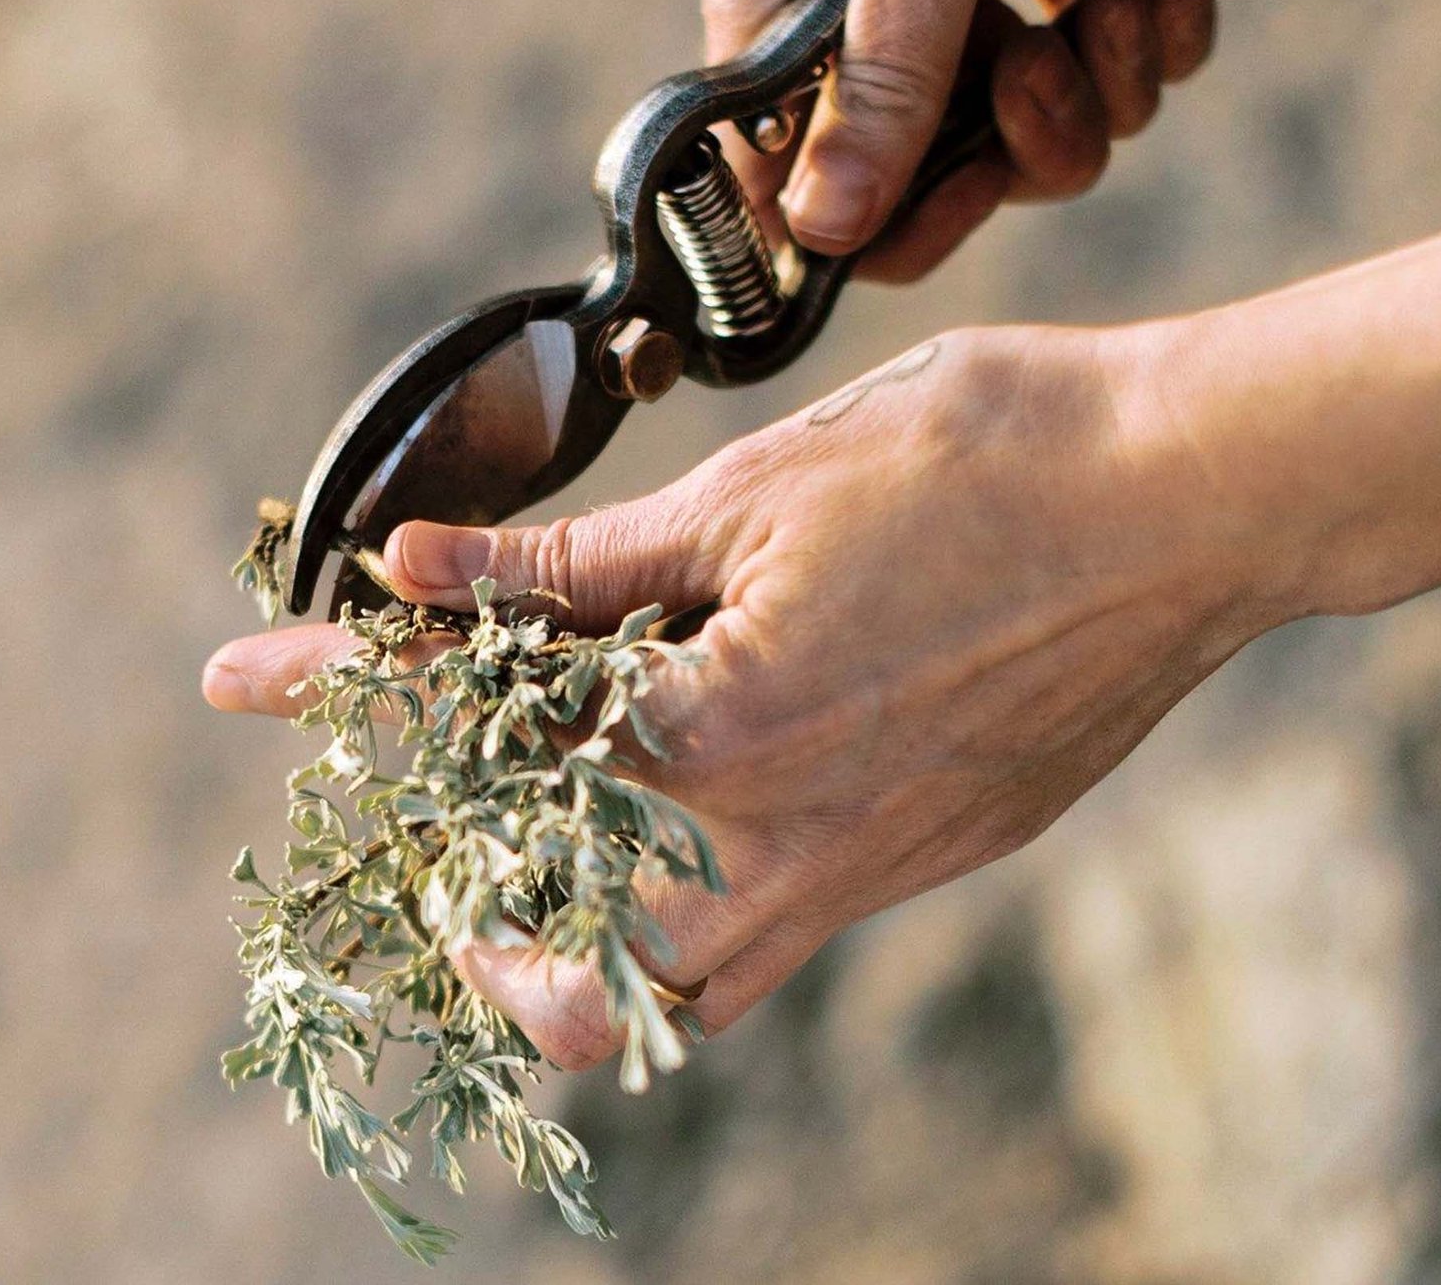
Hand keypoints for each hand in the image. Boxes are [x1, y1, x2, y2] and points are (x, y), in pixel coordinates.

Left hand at [206, 323, 1266, 1066]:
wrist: (1191, 495)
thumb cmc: (990, 455)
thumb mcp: (763, 483)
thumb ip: (584, 563)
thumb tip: (429, 574)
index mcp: (725, 730)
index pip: (479, 731)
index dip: (344, 686)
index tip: (249, 674)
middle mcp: (792, 839)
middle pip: (566, 963)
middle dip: (461, 904)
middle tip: (430, 822)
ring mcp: (874, 870)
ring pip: (681, 985)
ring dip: (582, 934)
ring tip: (546, 834)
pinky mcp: (936, 856)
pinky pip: (784, 934)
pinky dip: (698, 900)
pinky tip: (701, 799)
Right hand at [694, 0, 1218, 279]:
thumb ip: (888, 79)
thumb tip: (823, 230)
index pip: (794, 171)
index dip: (884, 217)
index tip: (979, 194)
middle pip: (919, 153)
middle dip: (1022, 141)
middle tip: (1072, 78)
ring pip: (1004, 103)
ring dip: (1094, 86)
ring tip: (1134, 11)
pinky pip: (1058, 27)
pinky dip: (1124, 27)